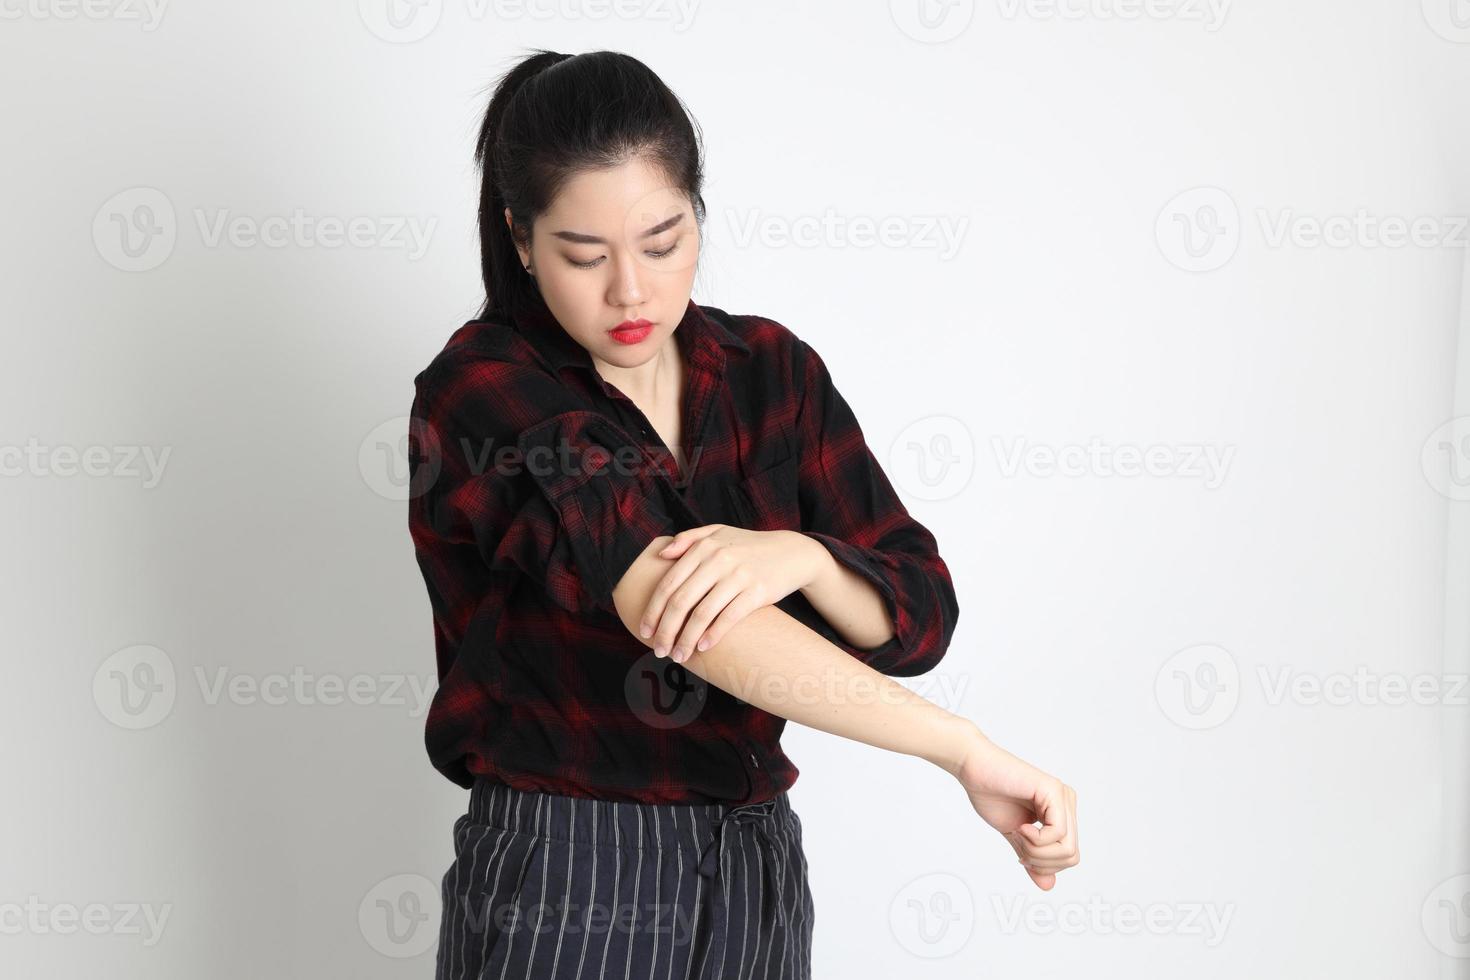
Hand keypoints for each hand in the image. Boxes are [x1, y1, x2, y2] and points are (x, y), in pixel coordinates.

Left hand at [639, 525, 816, 662]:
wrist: (792, 553)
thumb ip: (688, 539)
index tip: (644, 630)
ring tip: (679, 656)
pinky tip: (703, 648)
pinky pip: (728, 618)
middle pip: (681, 601)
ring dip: (686, 639)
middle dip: (665, 630)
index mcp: (704, 547)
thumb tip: (662, 554)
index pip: (669, 583)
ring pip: (702, 614)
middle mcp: (718, 560)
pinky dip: (712, 635)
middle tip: (658, 650)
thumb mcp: (719, 533)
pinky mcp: (756, 592)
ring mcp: (738, 576)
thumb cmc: (749, 546)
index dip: (653, 610)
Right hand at [953, 731, 1079, 890]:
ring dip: (1038, 852)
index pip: (1069, 857)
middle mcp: (1067, 803)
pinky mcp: (1054, 792)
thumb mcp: (1015, 837)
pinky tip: (1021, 826)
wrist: (974, 769)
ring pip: (1068, 849)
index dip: (1045, 865)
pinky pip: (1058, 833)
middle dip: (1042, 862)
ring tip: (1019, 834)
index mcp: (1061, 813)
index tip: (1021, 854)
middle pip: (1072, 856)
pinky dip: (1036, 839)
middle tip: (1020, 849)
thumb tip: (1048, 886)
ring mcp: (1063, 797)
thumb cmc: (990, 795)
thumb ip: (1032, 859)